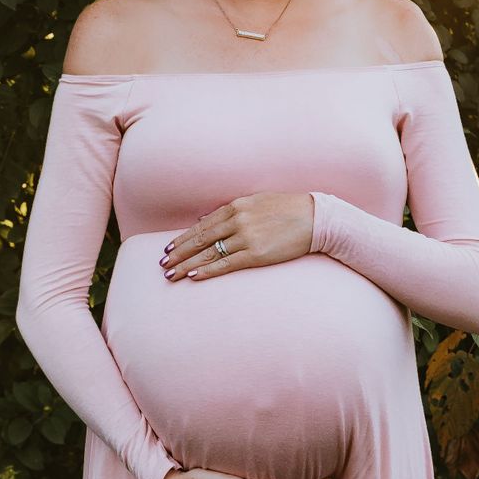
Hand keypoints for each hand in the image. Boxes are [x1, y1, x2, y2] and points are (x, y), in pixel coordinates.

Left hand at [159, 192, 314, 282]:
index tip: (169, 249)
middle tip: (163, 264)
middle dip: (179, 253)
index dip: (184, 238)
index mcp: (236, 206)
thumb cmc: (288, 208)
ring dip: (187, 265)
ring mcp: (246, 237)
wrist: (315, 218)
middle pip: (200, 239)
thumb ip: (232, 210)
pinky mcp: (256, 254)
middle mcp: (237, 220)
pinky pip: (226, 264)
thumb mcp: (257, 201)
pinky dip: (207, 271)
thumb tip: (206, 219)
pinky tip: (194, 276)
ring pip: (208, 253)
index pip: (202, 225)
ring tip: (171, 275)